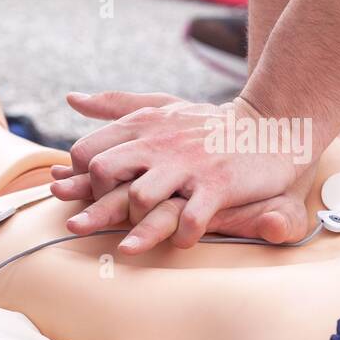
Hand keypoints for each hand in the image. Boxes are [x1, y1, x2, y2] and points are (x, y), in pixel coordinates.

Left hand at [50, 91, 316, 252]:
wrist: (268, 126)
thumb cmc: (208, 124)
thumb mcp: (161, 105)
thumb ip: (115, 104)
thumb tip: (71, 99)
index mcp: (143, 126)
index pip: (88, 150)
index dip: (80, 178)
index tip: (92, 194)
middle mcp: (160, 143)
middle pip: (105, 172)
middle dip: (99, 203)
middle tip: (108, 220)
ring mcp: (188, 165)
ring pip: (142, 199)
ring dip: (139, 226)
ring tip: (142, 239)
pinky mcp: (217, 185)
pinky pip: (191, 219)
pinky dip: (183, 236)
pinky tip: (183, 240)